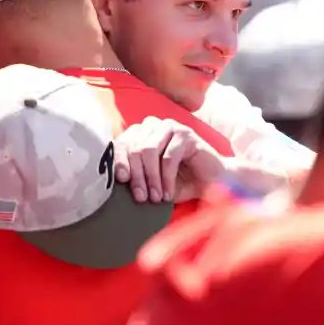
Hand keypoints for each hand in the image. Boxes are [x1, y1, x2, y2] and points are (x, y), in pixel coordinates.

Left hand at [113, 117, 227, 203]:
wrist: (212, 183)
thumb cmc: (180, 183)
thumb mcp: (152, 182)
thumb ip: (134, 177)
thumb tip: (111, 183)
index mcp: (140, 133)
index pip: (122, 143)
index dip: (119, 162)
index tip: (121, 181)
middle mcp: (153, 126)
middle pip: (134, 148)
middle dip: (137, 176)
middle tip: (141, 198)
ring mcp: (170, 127)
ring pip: (149, 151)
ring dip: (151, 178)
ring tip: (155, 198)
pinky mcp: (186, 134)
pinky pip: (168, 157)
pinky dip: (166, 179)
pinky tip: (168, 194)